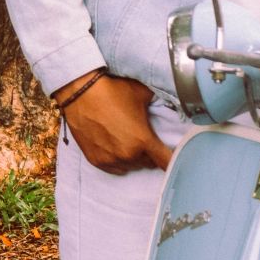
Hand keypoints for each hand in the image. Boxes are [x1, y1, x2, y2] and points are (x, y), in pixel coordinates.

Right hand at [54, 72, 172, 174]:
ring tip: (131, 142)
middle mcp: (128, 155)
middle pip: (148, 163)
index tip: (179, 160)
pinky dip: (119, 161)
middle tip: (148, 140)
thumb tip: (173, 100)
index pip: (166, 162)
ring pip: (131, 166)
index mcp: (143, 141)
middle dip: (151, 154)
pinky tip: (118, 149)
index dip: (174, 161)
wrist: (80, 92)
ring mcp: (110, 160)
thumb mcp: (143, 93)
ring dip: (135, 158)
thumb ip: (159, 103)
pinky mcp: (95, 161)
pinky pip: (115, 168)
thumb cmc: (113, 90)